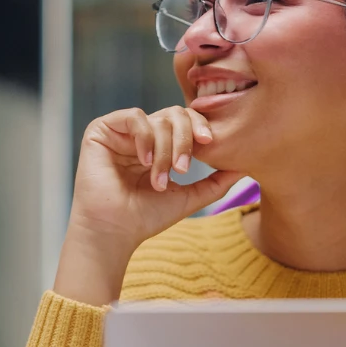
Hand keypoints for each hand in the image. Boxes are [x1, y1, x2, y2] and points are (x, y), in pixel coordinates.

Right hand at [53, 106, 242, 304]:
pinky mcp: (100, 131)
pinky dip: (145, 137)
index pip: (185, 122)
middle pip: (175, 114)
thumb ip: (216, 181)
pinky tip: (144, 161)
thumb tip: (245, 166)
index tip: (210, 144)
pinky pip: (133, 117)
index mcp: (158, 147)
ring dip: (164, 150)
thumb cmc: (146, 218)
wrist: (115, 232)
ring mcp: (120, 133)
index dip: (199, 127)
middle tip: (184, 168)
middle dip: (185, 139)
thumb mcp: (189, 197)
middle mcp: (139, 136)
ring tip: (159, 179)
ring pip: (157, 118)